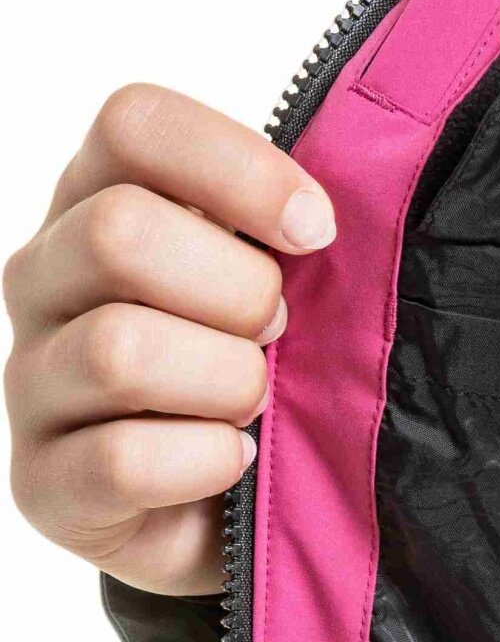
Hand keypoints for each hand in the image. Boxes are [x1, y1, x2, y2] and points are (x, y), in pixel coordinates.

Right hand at [4, 85, 336, 594]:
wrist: (230, 517)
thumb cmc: (258, 379)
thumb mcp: (275, 289)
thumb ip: (282, 235)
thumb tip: (326, 215)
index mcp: (96, 201)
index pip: (133, 125)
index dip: (238, 169)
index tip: (316, 231)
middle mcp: (44, 279)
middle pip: (120, 234)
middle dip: (238, 292)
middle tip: (282, 333)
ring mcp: (32, 381)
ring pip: (120, 349)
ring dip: (227, 382)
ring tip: (258, 404)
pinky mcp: (44, 483)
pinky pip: (124, 460)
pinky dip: (205, 461)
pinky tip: (237, 459)